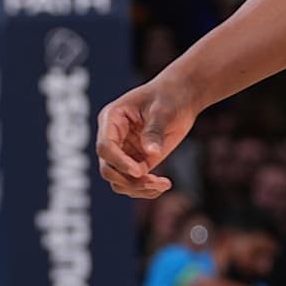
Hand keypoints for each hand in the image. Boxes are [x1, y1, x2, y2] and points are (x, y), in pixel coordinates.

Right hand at [96, 77, 197, 198]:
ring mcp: (124, 152)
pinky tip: (164, 185)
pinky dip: (146, 189)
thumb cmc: (169, 96)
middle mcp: (113, 138)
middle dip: (128, 180)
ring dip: (138, 188)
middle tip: (153, 182)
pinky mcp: (137, 161)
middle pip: (108, 168)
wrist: (181, 97)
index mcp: (112, 119)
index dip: (119, 161)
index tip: (139, 171)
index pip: (105, 146)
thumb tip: (151, 154)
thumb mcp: (162, 110)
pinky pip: (134, 182)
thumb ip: (154, 131)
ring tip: (162, 184)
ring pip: (118, 181)